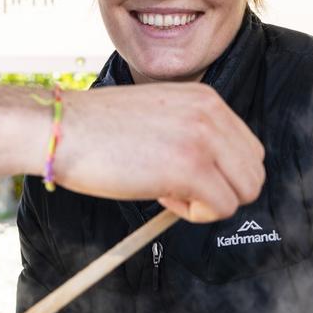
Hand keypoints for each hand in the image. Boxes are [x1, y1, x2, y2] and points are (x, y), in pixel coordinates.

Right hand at [52, 83, 264, 221]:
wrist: (59, 128)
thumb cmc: (97, 129)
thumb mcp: (159, 114)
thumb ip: (192, 131)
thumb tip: (215, 171)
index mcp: (206, 99)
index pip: (248, 148)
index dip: (220, 172)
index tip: (182, 172)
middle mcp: (211, 114)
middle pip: (253, 171)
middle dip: (221, 190)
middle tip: (178, 188)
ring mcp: (203, 140)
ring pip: (244, 192)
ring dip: (209, 202)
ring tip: (168, 191)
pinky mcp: (191, 168)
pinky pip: (221, 208)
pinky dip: (194, 214)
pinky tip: (161, 196)